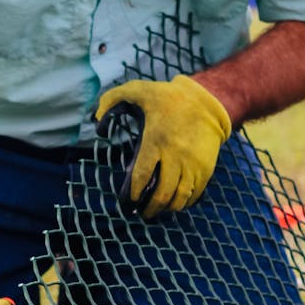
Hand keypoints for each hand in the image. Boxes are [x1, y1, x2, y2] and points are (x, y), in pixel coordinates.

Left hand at [94, 75, 231, 217]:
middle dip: (150, 208)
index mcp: (155, 140)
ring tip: (158, 210)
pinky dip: (184, 203)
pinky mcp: (206, 168)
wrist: (207, 101)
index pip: (142, 175)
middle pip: (162, 192)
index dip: (133, 193)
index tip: (128, 201)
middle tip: (142, 213)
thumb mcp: (136, 90)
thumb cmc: (167, 97)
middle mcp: (175, 155)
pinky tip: (176, 204)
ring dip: (167, 208)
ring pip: (180, 197)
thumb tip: (97, 124)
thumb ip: (110, 100)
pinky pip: (195, 193)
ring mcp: (192, 164)